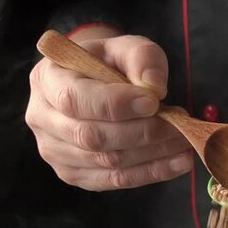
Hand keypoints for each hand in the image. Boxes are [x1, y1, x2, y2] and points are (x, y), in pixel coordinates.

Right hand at [25, 30, 192, 190]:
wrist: (98, 85)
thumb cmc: (111, 63)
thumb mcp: (127, 48)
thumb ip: (142, 58)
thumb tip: (154, 87)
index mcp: (48, 79)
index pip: (76, 100)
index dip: (116, 104)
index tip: (153, 102)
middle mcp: (42, 118)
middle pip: (92, 136)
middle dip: (143, 133)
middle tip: (180, 125)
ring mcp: (55, 151)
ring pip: (107, 162)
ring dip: (153, 155)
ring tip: (185, 141)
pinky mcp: (75, 174)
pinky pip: (115, 180)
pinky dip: (152, 173)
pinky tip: (179, 162)